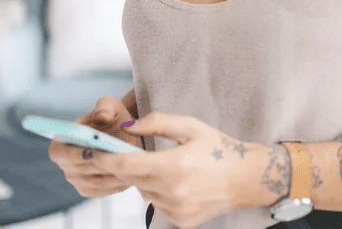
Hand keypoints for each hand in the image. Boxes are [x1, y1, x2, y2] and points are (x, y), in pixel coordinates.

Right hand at [47, 96, 139, 196]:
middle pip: (78, 170)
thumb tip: (102, 116)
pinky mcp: (89, 189)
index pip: (58, 152)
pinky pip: (102, 190)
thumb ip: (105, 107)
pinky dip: (115, 183)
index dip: (72, 154)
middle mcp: (64, 163)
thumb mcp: (111, 107)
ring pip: (93, 181)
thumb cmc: (113, 118)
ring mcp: (76, 179)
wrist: (124, 135)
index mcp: (62, 140)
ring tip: (129, 165)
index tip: (91, 152)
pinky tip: (129, 173)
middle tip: (119, 160)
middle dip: (98, 164)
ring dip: (110, 174)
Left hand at [94, 112, 261, 228]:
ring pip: (143, 192)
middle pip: (131, 179)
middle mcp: (173, 192)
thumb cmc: (219, 147)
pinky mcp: (181, 221)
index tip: (93, 152)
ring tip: (167, 167)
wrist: (247, 178)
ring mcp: (177, 210)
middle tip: (129, 153)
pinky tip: (179, 183)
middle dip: (126, 166)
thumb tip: (127, 127)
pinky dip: (159, 193)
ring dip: (145, 180)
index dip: (105, 158)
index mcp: (173, 166)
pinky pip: (157, 204)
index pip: (125, 165)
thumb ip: (157, 123)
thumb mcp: (190, 126)